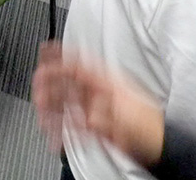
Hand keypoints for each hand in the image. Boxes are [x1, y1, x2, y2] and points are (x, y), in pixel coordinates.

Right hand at [32, 42, 165, 166]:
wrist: (159, 144)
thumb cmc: (150, 125)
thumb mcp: (127, 115)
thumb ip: (105, 114)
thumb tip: (88, 118)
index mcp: (105, 82)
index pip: (78, 64)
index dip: (60, 55)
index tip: (45, 50)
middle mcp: (97, 93)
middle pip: (67, 83)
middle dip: (49, 85)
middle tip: (36, 89)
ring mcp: (95, 108)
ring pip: (66, 103)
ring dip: (52, 109)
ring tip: (42, 116)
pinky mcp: (95, 125)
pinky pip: (72, 124)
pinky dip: (62, 129)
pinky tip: (56, 134)